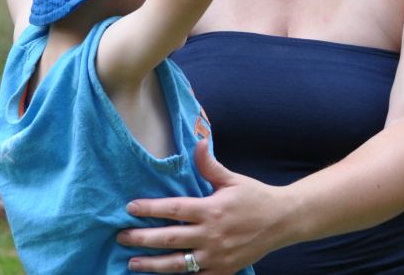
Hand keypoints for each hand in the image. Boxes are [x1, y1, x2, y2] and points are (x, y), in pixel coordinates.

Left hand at [119, 140, 280, 272]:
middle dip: (141, 238)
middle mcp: (212, 235)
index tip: (129, 207)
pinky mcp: (222, 271)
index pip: (173, 209)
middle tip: (121, 237)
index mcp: (212, 210)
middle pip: (169, 238)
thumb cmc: (256, 197)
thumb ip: (210, 165)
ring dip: (151, 264)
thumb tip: (197, 142)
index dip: (149, 208)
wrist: (283, 222)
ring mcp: (216, 256)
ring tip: (132, 262)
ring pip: (177, 264)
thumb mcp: (233, 179)